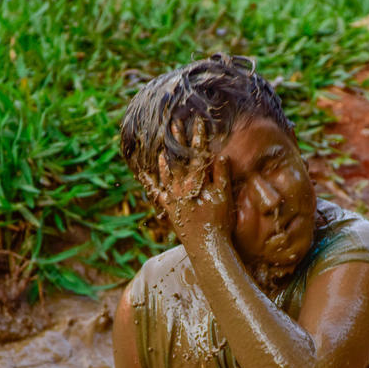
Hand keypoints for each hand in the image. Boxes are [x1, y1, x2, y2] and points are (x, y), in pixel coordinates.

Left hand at [142, 117, 233, 246]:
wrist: (207, 246)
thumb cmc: (219, 222)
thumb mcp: (224, 197)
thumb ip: (222, 175)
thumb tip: (221, 154)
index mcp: (196, 181)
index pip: (198, 153)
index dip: (199, 136)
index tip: (198, 121)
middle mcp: (181, 186)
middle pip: (179, 159)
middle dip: (178, 141)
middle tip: (174, 124)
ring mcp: (173, 197)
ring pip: (166, 173)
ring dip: (165, 158)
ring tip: (162, 147)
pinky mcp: (168, 209)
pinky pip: (157, 193)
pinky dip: (150, 183)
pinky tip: (144, 175)